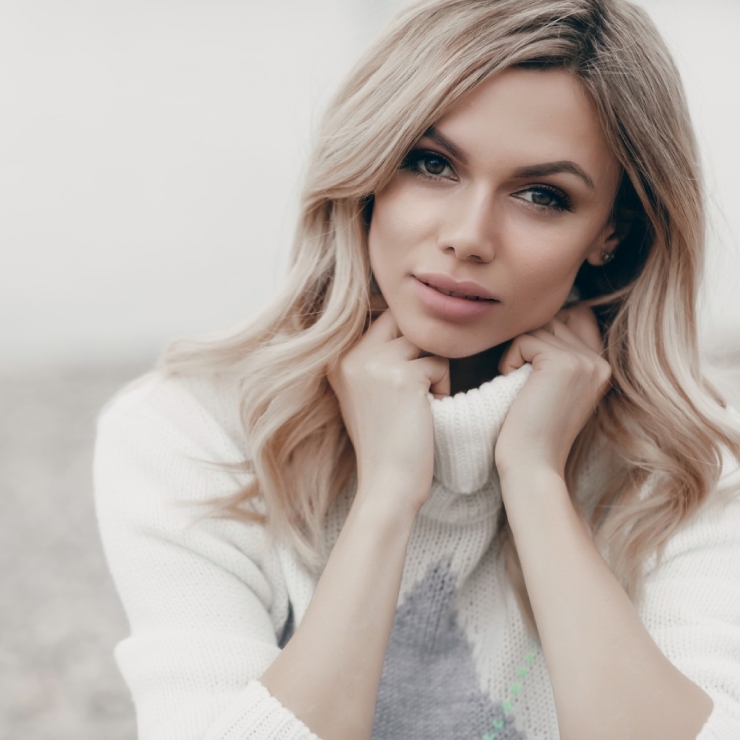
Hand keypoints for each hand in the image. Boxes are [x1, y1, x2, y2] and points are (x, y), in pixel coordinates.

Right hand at [327, 310, 449, 512]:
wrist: (387, 483)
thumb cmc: (383, 441)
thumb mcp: (365, 392)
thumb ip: (375, 357)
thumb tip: (408, 324)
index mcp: (337, 359)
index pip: (381, 319)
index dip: (405, 340)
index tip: (409, 376)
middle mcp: (350, 355)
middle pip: (400, 321)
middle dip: (419, 347)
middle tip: (421, 383)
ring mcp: (374, 364)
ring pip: (423, 341)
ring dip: (433, 368)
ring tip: (426, 399)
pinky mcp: (403, 377)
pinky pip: (439, 362)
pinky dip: (443, 386)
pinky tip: (430, 410)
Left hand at [494, 304, 611, 481]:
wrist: (533, 463)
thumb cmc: (535, 430)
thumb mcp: (558, 388)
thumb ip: (562, 354)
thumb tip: (544, 319)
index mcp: (604, 367)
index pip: (578, 316)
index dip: (549, 331)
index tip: (534, 367)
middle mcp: (600, 361)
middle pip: (554, 320)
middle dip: (530, 344)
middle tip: (527, 384)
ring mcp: (584, 360)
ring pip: (537, 327)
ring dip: (518, 353)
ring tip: (522, 388)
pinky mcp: (561, 362)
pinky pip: (523, 340)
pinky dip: (509, 361)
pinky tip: (516, 388)